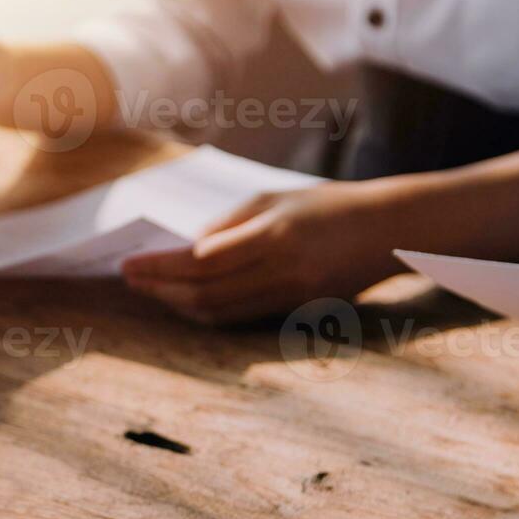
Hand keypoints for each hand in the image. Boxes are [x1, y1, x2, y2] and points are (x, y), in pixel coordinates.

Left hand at [122, 181, 397, 324]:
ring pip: (219, 312)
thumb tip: (186, 251)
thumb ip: (228, 227)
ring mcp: (290, 296)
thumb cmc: (329, 206)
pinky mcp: (296, 311)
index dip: (160, 267)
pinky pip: (240, 316)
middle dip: (160, 288)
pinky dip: (207, 311)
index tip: (129, 264)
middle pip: (204, 293)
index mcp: (274, 236)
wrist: (390, 232)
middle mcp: (281, 272)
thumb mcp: (275, 201)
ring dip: (178, 304)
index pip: (201, 262)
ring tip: (151, 291)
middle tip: (129, 280)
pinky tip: (186, 301)